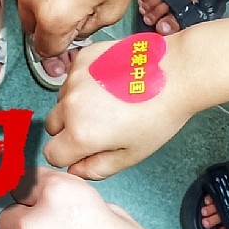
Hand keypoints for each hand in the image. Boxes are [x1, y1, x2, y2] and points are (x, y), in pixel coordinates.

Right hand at [43, 30, 197, 177]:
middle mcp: (70, 106)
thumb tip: (76, 170)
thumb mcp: (132, 154)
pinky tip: (110, 83)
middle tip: (101, 126)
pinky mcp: (82, 58)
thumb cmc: (160, 115)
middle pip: (52, 126)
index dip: (69, 156)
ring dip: (76, 105)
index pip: (52, 154)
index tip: (85, 150)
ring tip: (110, 101)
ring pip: (62, 100)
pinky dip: (84, 82)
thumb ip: (98, 168)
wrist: (176, 73)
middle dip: (69, 130)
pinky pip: (72, 77)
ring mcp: (74, 78)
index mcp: (81, 134)